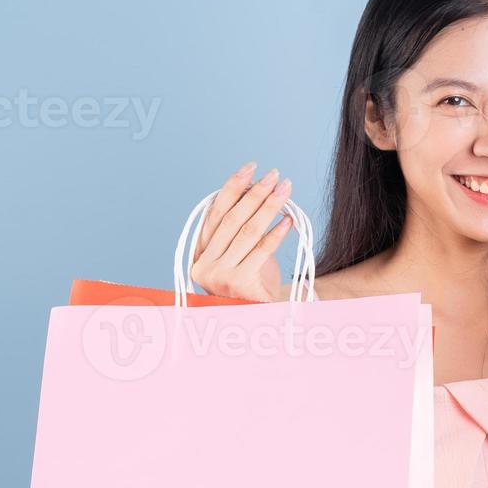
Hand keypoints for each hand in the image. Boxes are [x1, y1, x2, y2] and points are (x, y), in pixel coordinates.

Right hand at [188, 162, 293, 301]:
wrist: (263, 319)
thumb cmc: (254, 282)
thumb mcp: (241, 253)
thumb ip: (238, 227)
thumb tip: (253, 187)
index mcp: (198, 254)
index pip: (215, 213)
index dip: (232, 187)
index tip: (250, 168)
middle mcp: (203, 266)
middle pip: (232, 219)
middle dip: (255, 193)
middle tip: (274, 174)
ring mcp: (218, 277)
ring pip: (247, 232)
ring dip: (269, 206)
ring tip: (285, 189)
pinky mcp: (239, 284)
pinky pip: (261, 250)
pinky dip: (276, 233)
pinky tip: (289, 219)